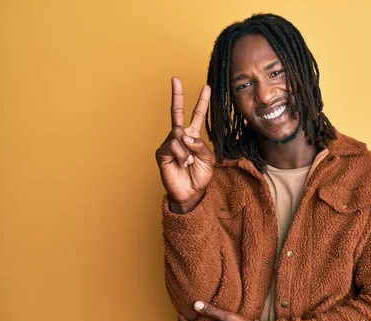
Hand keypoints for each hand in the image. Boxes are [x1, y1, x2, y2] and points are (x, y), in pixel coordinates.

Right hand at [155, 77, 214, 211]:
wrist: (191, 193)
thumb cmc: (200, 176)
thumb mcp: (208, 159)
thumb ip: (200, 145)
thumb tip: (183, 135)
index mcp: (193, 136)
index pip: (198, 115)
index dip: (202, 102)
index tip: (206, 87)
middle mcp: (180, 136)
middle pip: (177, 111)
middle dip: (177, 94)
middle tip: (175, 78)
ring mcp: (170, 143)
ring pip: (178, 134)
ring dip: (188, 150)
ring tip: (188, 163)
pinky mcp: (162, 153)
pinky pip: (173, 146)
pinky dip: (181, 156)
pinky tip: (182, 164)